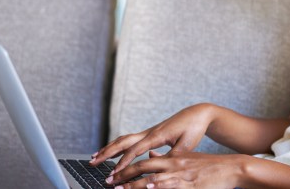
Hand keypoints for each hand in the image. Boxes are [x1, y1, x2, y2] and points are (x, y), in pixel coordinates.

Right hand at [91, 104, 215, 172]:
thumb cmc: (193, 128)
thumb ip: (174, 155)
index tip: (113, 174)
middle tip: (92, 162)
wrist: (197, 114)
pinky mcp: (150, 133)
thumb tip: (162, 165)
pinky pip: (130, 139)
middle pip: (123, 142)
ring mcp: (149, 131)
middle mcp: (149, 132)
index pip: (135, 150)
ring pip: (124, 139)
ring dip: (109, 148)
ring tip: (95, 157)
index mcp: (157, 135)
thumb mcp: (187, 144)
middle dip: (107, 153)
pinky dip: (119, 146)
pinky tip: (112, 151)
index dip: (123, 163)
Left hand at [105, 151, 243, 188]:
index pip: (144, 162)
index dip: (127, 168)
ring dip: (135, 185)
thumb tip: (151, 156)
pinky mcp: (191, 185)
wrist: (231, 168)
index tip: (113, 175)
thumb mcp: (187, 157)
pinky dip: (159, 187)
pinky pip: (171, 186)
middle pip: (144, 168)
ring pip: (154, 179)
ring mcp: (182, 175)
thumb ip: (167, 158)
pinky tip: (150, 188)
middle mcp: (174, 164)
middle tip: (109, 182)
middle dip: (125, 176)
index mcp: (173, 158)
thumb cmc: (209, 166)